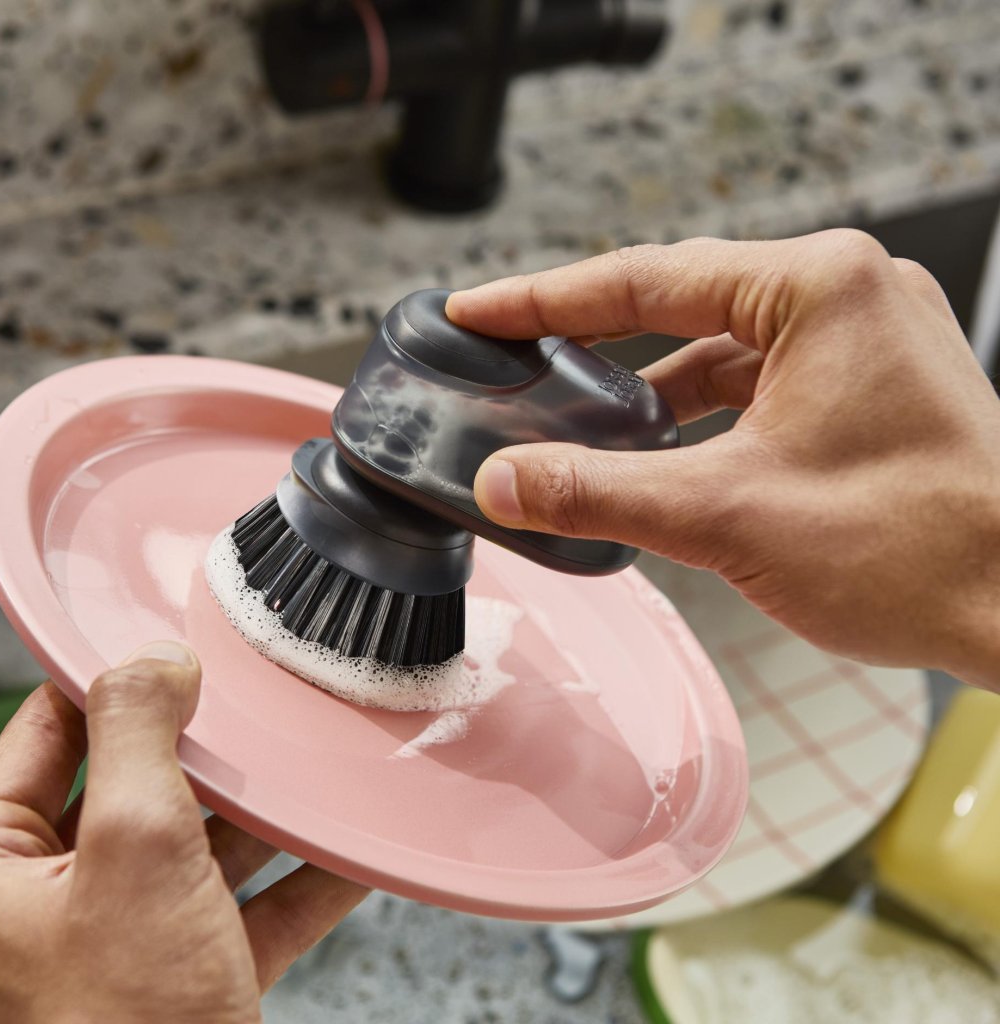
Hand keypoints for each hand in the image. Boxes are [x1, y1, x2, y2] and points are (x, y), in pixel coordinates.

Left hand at [0, 642, 366, 1022]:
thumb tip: (153, 660)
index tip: (183, 640)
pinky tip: (350, 852)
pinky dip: (296, 881)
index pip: (50, 729)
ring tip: (315, 765)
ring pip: (196, 843)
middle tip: (261, 701)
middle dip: (208, 749)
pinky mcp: (184, 976)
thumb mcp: (134, 852)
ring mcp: (121, 939)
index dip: (116, 679)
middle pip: (136, 782)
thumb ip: (138, 737)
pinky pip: (244, 908)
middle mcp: (48, 897)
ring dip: (261, 813)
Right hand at [446, 231, 999, 690]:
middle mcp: (843, 296)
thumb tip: (506, 482)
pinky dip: (696, 417)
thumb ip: (600, 490)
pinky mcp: (864, 388)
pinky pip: (753, 386)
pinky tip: (652, 453)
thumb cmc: (918, 549)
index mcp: (816, 289)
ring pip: (715, 352)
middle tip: (505, 358)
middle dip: (587, 342)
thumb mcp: (729, 513)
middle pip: (676, 307)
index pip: (642, 280)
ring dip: (643, 390)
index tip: (477, 311)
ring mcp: (860, 341)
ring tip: (566, 419)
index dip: (542, 301)